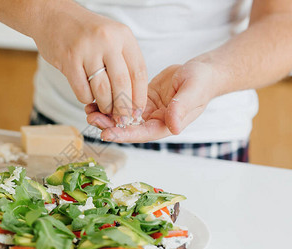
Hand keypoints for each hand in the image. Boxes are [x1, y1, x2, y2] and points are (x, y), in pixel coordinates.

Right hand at [33, 0, 147, 124]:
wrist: (52, 16)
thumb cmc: (84, 32)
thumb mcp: (111, 37)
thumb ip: (123, 61)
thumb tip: (132, 98)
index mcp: (123, 36)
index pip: (138, 72)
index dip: (139, 96)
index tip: (137, 111)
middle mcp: (107, 41)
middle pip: (122, 84)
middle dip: (123, 107)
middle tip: (122, 119)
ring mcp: (87, 50)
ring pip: (102, 91)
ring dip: (105, 106)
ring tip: (104, 108)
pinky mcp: (69, 60)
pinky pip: (82, 91)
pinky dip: (86, 99)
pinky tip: (87, 95)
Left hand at [86, 61, 217, 142]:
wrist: (202, 71)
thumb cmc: (202, 81)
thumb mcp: (193, 91)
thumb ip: (182, 108)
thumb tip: (173, 126)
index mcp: (166, 124)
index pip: (142, 133)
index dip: (124, 134)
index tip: (107, 133)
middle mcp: (154, 121)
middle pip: (127, 127)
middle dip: (109, 125)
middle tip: (91, 118)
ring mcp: (146, 111)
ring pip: (122, 116)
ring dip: (106, 115)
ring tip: (88, 109)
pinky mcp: (141, 99)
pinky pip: (122, 102)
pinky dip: (110, 101)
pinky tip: (96, 97)